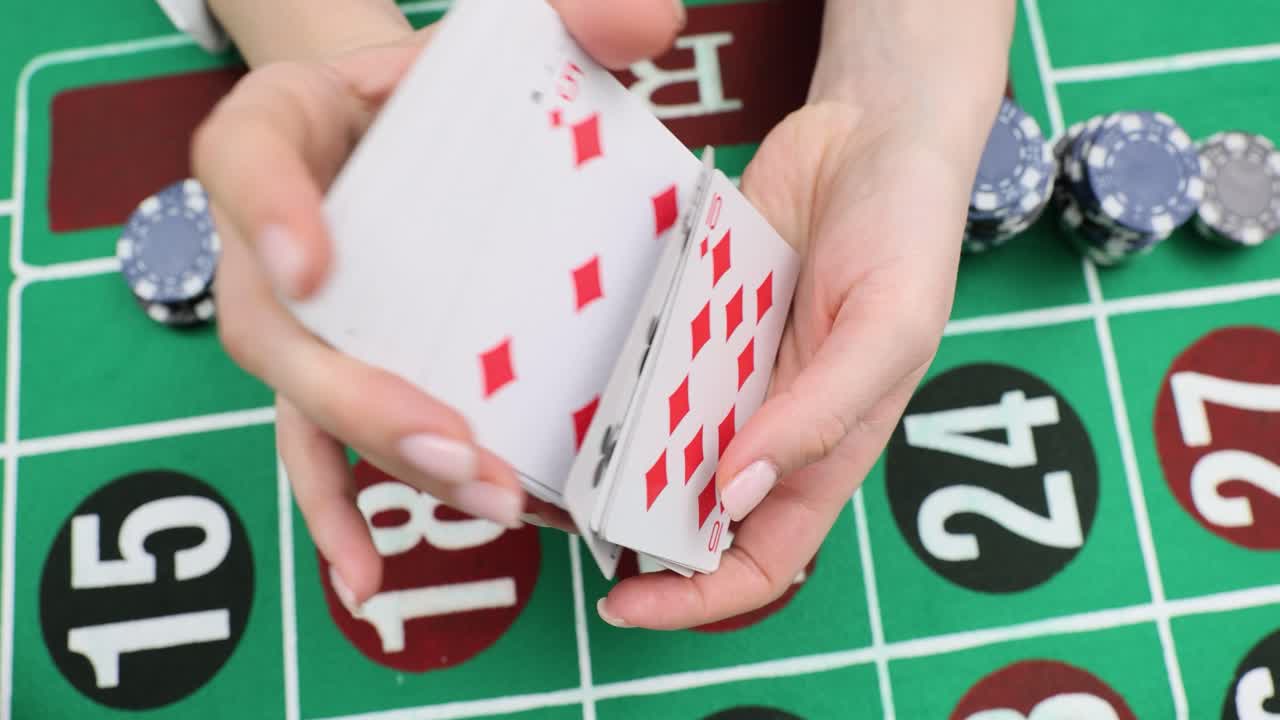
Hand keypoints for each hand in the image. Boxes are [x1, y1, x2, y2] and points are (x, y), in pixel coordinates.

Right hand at [193, 0, 685, 605]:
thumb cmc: (445, 95)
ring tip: (480, 499)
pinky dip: (339, 515)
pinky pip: (316, 455)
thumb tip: (653, 25)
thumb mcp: (499, 36)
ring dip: (388, 464)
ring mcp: (295, 322)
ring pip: (311, 408)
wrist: (410, 135)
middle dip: (363, 396)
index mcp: (283, 131)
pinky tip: (372, 577)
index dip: (268, 213)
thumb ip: (576, 15)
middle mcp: (267, 241)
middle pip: (279, 330)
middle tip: (456, 440)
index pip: (246, 156)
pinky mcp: (330, 378)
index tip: (316, 262)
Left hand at [597, 86, 1003, 626]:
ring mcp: (725, 372)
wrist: (872, 131)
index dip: (697, 597)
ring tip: (552, 448)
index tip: (622, 605)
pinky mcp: (694, 319)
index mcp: (822, 450)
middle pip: (690, 506)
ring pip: (654, 438)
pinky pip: (643, 360)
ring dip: (612, 451)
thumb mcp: (885, 332)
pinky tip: (568, 369)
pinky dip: (610, 372)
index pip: (760, 559)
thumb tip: (732, 496)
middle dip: (634, 524)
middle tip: (567, 513)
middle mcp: (765, 423)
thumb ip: (817, 418)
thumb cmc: (908, 238)